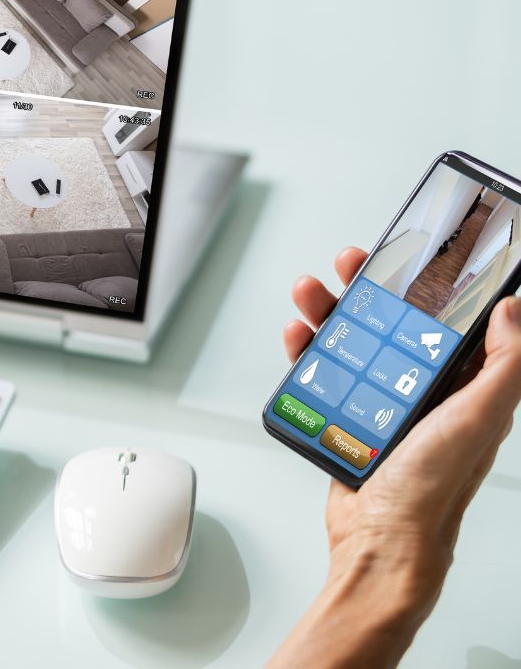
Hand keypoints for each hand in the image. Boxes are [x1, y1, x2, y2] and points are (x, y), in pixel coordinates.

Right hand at [269, 248, 520, 668]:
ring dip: (327, 310)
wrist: (379, 542)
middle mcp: (419, 388)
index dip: (425, 283)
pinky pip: (321, 373)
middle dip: (367, 287)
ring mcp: (378, 402)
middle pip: (389, 321)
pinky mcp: (343, 416)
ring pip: (350, 340)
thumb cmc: (431, 490)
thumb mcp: (478, 420)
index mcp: (459, 384)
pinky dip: (305, 350)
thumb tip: (512, 311)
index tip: (409, 254)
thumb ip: (502, 366)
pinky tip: (299, 338)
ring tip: (310, 294)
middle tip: (350, 264)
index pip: (443, 318)